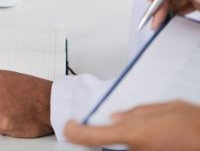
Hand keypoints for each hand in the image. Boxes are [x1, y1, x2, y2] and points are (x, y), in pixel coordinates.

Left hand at [64, 101, 199, 150]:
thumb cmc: (195, 125)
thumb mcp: (165, 107)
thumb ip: (136, 112)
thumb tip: (116, 117)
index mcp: (133, 134)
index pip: (89, 137)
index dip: (74, 132)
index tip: (69, 125)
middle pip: (106, 145)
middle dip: (103, 133)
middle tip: (104, 122)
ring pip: (122, 148)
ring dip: (121, 139)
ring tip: (139, 128)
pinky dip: (134, 143)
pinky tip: (149, 136)